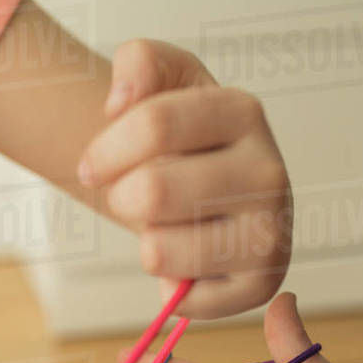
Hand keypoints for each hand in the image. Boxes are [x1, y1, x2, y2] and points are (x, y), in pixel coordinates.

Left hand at [78, 39, 292, 319]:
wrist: (215, 195)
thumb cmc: (184, 143)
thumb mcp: (163, 82)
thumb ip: (140, 62)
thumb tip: (119, 102)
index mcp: (244, 113)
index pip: (153, 124)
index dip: (104, 150)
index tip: (91, 166)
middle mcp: (269, 172)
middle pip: (152, 192)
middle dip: (121, 199)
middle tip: (132, 200)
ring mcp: (271, 234)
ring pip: (159, 251)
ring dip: (144, 243)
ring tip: (165, 230)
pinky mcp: (260, 286)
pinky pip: (181, 300)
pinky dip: (167, 286)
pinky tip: (186, 264)